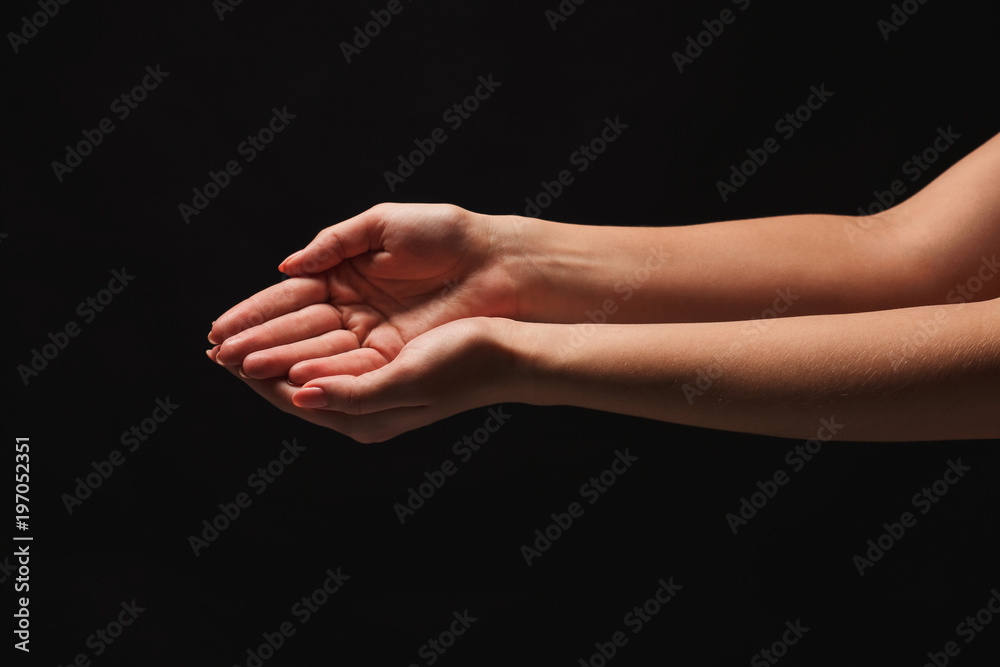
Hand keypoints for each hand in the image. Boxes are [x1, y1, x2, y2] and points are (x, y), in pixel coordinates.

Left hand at [207, 317, 516, 442]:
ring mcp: (370, 386)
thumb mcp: (405, 381)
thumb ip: (352, 393)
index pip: (292, 396)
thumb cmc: (463, 365)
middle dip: (255, 362)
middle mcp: (361, 406)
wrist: (507, 354)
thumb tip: (300, 391)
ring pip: (308, 364)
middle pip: (292, 382)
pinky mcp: (381, 364)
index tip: (222, 353)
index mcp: (363, 418)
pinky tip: (292, 325)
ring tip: (242, 335)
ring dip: (275, 349)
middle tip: (217, 344)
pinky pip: (329, 352)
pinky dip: (304, 338)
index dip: (255, 375)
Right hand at [208, 203, 520, 378]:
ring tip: (238, 367)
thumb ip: (332, 243)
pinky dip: (319, 369)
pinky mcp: (396, 354)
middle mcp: (354, 309)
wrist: (495, 259)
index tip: (219, 327)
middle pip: (297, 328)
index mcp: (346, 274)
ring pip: (317, 349)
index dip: (256, 312)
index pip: (291, 298)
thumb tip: (286, 266)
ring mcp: (373, 334)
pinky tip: (286, 374)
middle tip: (218, 354)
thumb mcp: (381, 224)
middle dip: (257, 341)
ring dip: (278, 359)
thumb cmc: (444, 232)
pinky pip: (350, 364)